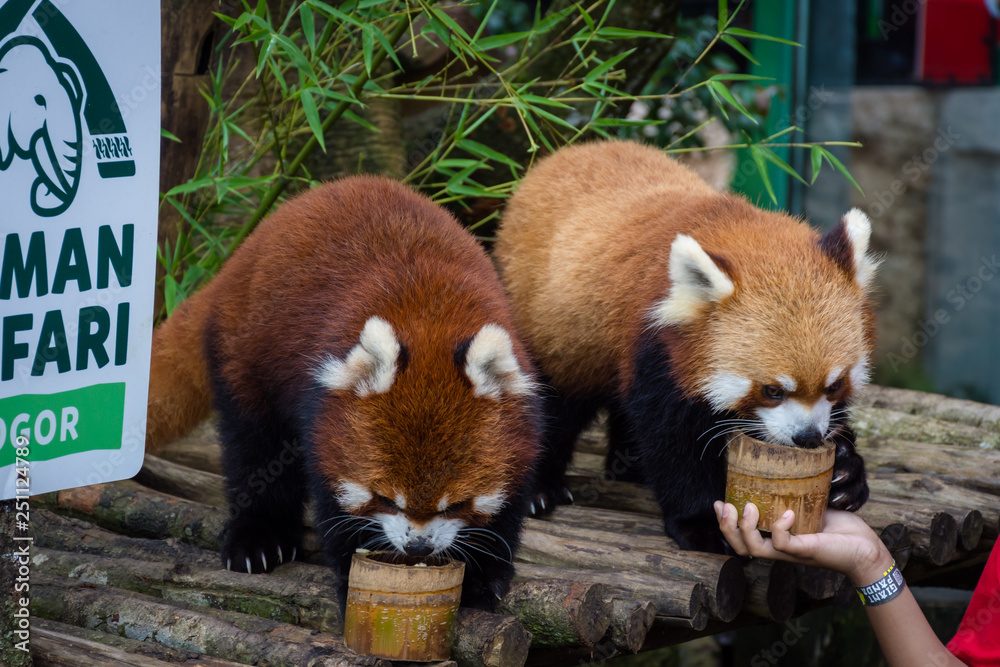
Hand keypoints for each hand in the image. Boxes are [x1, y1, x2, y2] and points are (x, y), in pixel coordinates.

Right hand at [714, 501, 891, 585]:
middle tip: (726, 506)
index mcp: (775, 539)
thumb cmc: (839, 527)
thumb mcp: (811, 506)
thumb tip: (788, 462)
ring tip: (750, 508)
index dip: (724, 524)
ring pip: (754, 549)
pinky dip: (781, 527)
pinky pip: (784, 544)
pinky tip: (787, 513)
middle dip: (726, 527)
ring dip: (745, 528)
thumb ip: (797, 493)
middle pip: (739, 547)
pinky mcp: (806, 551)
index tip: (718, 502)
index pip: (740, 538)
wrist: (864, 547)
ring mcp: (791, 552)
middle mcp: (778, 548)